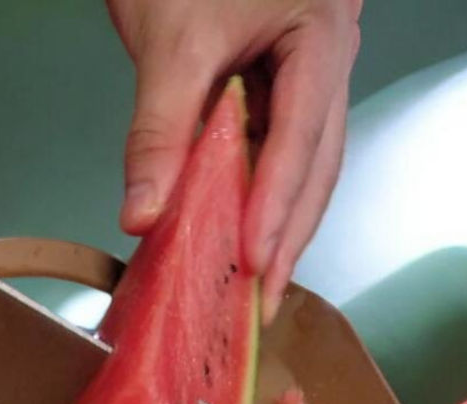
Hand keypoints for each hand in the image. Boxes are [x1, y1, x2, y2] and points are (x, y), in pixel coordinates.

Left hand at [106, 0, 360, 322]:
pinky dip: (252, 201)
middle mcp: (324, 64)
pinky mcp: (276, 96)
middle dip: (286, 235)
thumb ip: (158, 130)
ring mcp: (304, 81)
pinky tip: (236, 240)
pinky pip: (272, 157)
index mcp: (318, 38)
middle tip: (260, 301)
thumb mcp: (171, 44)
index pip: (301, 138)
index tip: (253, 262)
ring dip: (276, 227)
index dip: (276, 206)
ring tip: (253, 287)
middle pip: (315, 165)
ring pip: (300, 168)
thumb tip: (143, 216)